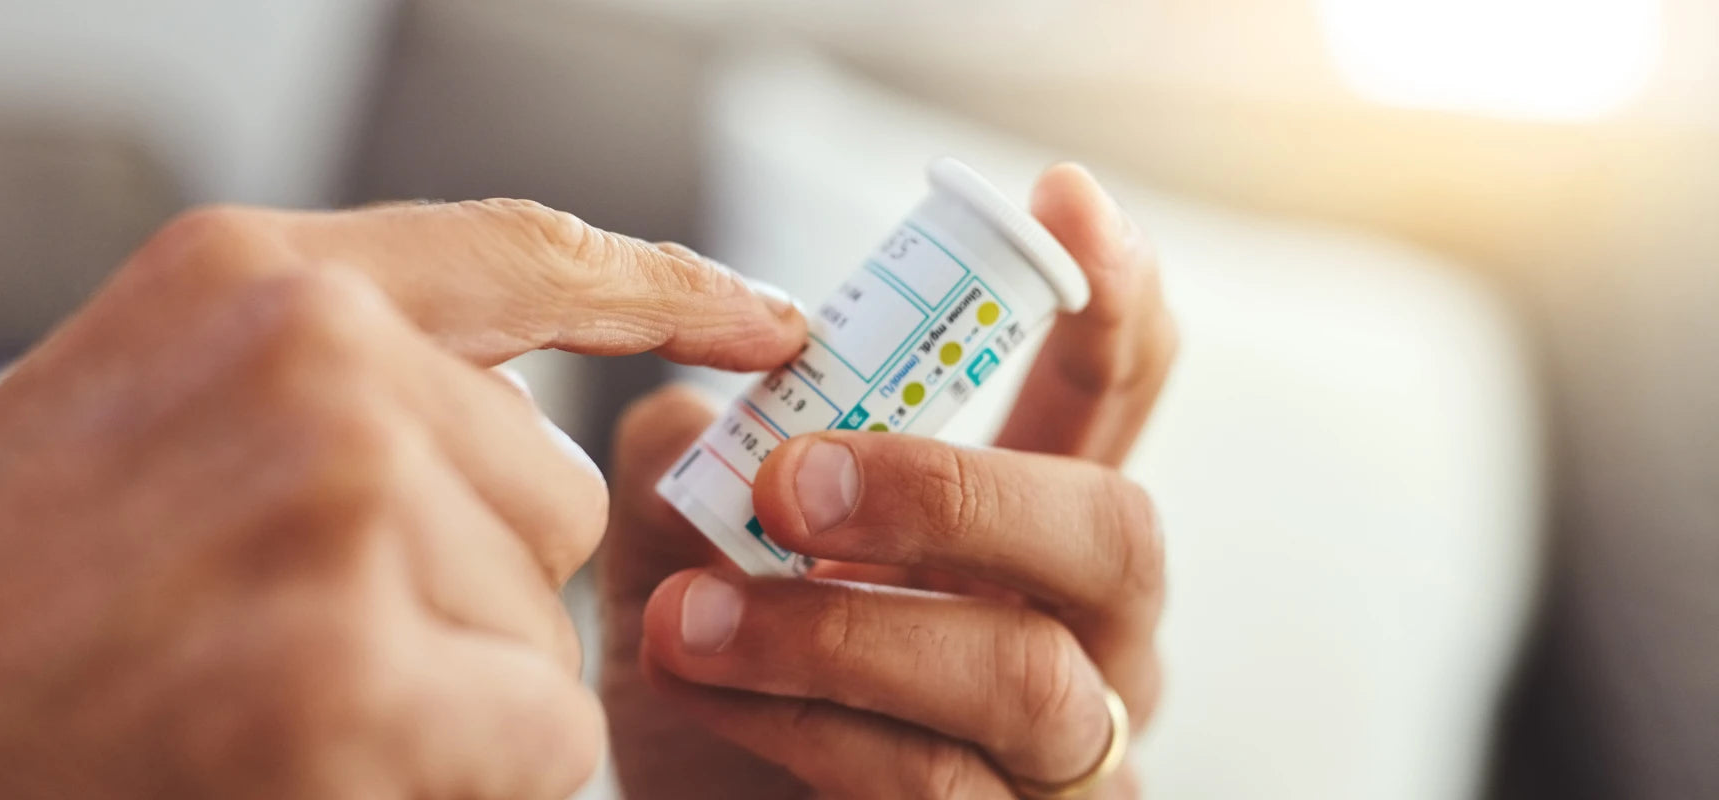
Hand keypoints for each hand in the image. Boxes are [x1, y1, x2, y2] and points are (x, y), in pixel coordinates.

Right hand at [0, 200, 805, 797]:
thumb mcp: (151, 417)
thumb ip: (336, 395)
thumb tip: (520, 445)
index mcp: (255, 274)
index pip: (527, 254)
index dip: (669, 287)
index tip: (775, 322)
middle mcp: (312, 353)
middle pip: (548, 494)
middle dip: (468, 595)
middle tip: (285, 646)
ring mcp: (337, 499)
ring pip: (546, 628)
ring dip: (451, 696)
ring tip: (262, 704)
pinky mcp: (349, 673)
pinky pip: (539, 738)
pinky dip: (461, 779)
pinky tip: (304, 766)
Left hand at [603, 165, 1176, 798]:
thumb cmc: (721, 674)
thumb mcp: (683, 547)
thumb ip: (694, 460)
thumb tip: (707, 407)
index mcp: (1031, 525)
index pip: (1113, 392)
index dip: (1111, 295)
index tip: (1061, 198)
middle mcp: (1085, 629)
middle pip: (1113, 528)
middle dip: (952, 491)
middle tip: (794, 483)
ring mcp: (1066, 753)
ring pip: (1024, 673)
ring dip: (840, 631)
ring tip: (691, 613)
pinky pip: (939, 780)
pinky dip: (810, 726)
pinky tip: (710, 687)